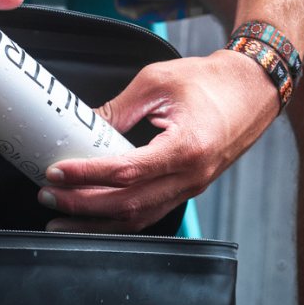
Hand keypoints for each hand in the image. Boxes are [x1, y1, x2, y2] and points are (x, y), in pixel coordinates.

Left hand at [38, 50, 279, 232]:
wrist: (253, 90)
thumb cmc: (213, 82)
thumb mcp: (158, 82)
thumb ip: (118, 108)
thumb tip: (82, 126)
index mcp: (185, 147)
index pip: (126, 171)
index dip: (87, 175)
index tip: (57, 173)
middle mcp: (189, 177)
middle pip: (127, 204)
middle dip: (82, 205)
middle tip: (50, 198)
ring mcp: (189, 189)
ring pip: (136, 219)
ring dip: (95, 223)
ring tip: (61, 220)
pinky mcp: (186, 192)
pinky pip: (148, 216)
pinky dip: (117, 222)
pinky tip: (93, 221)